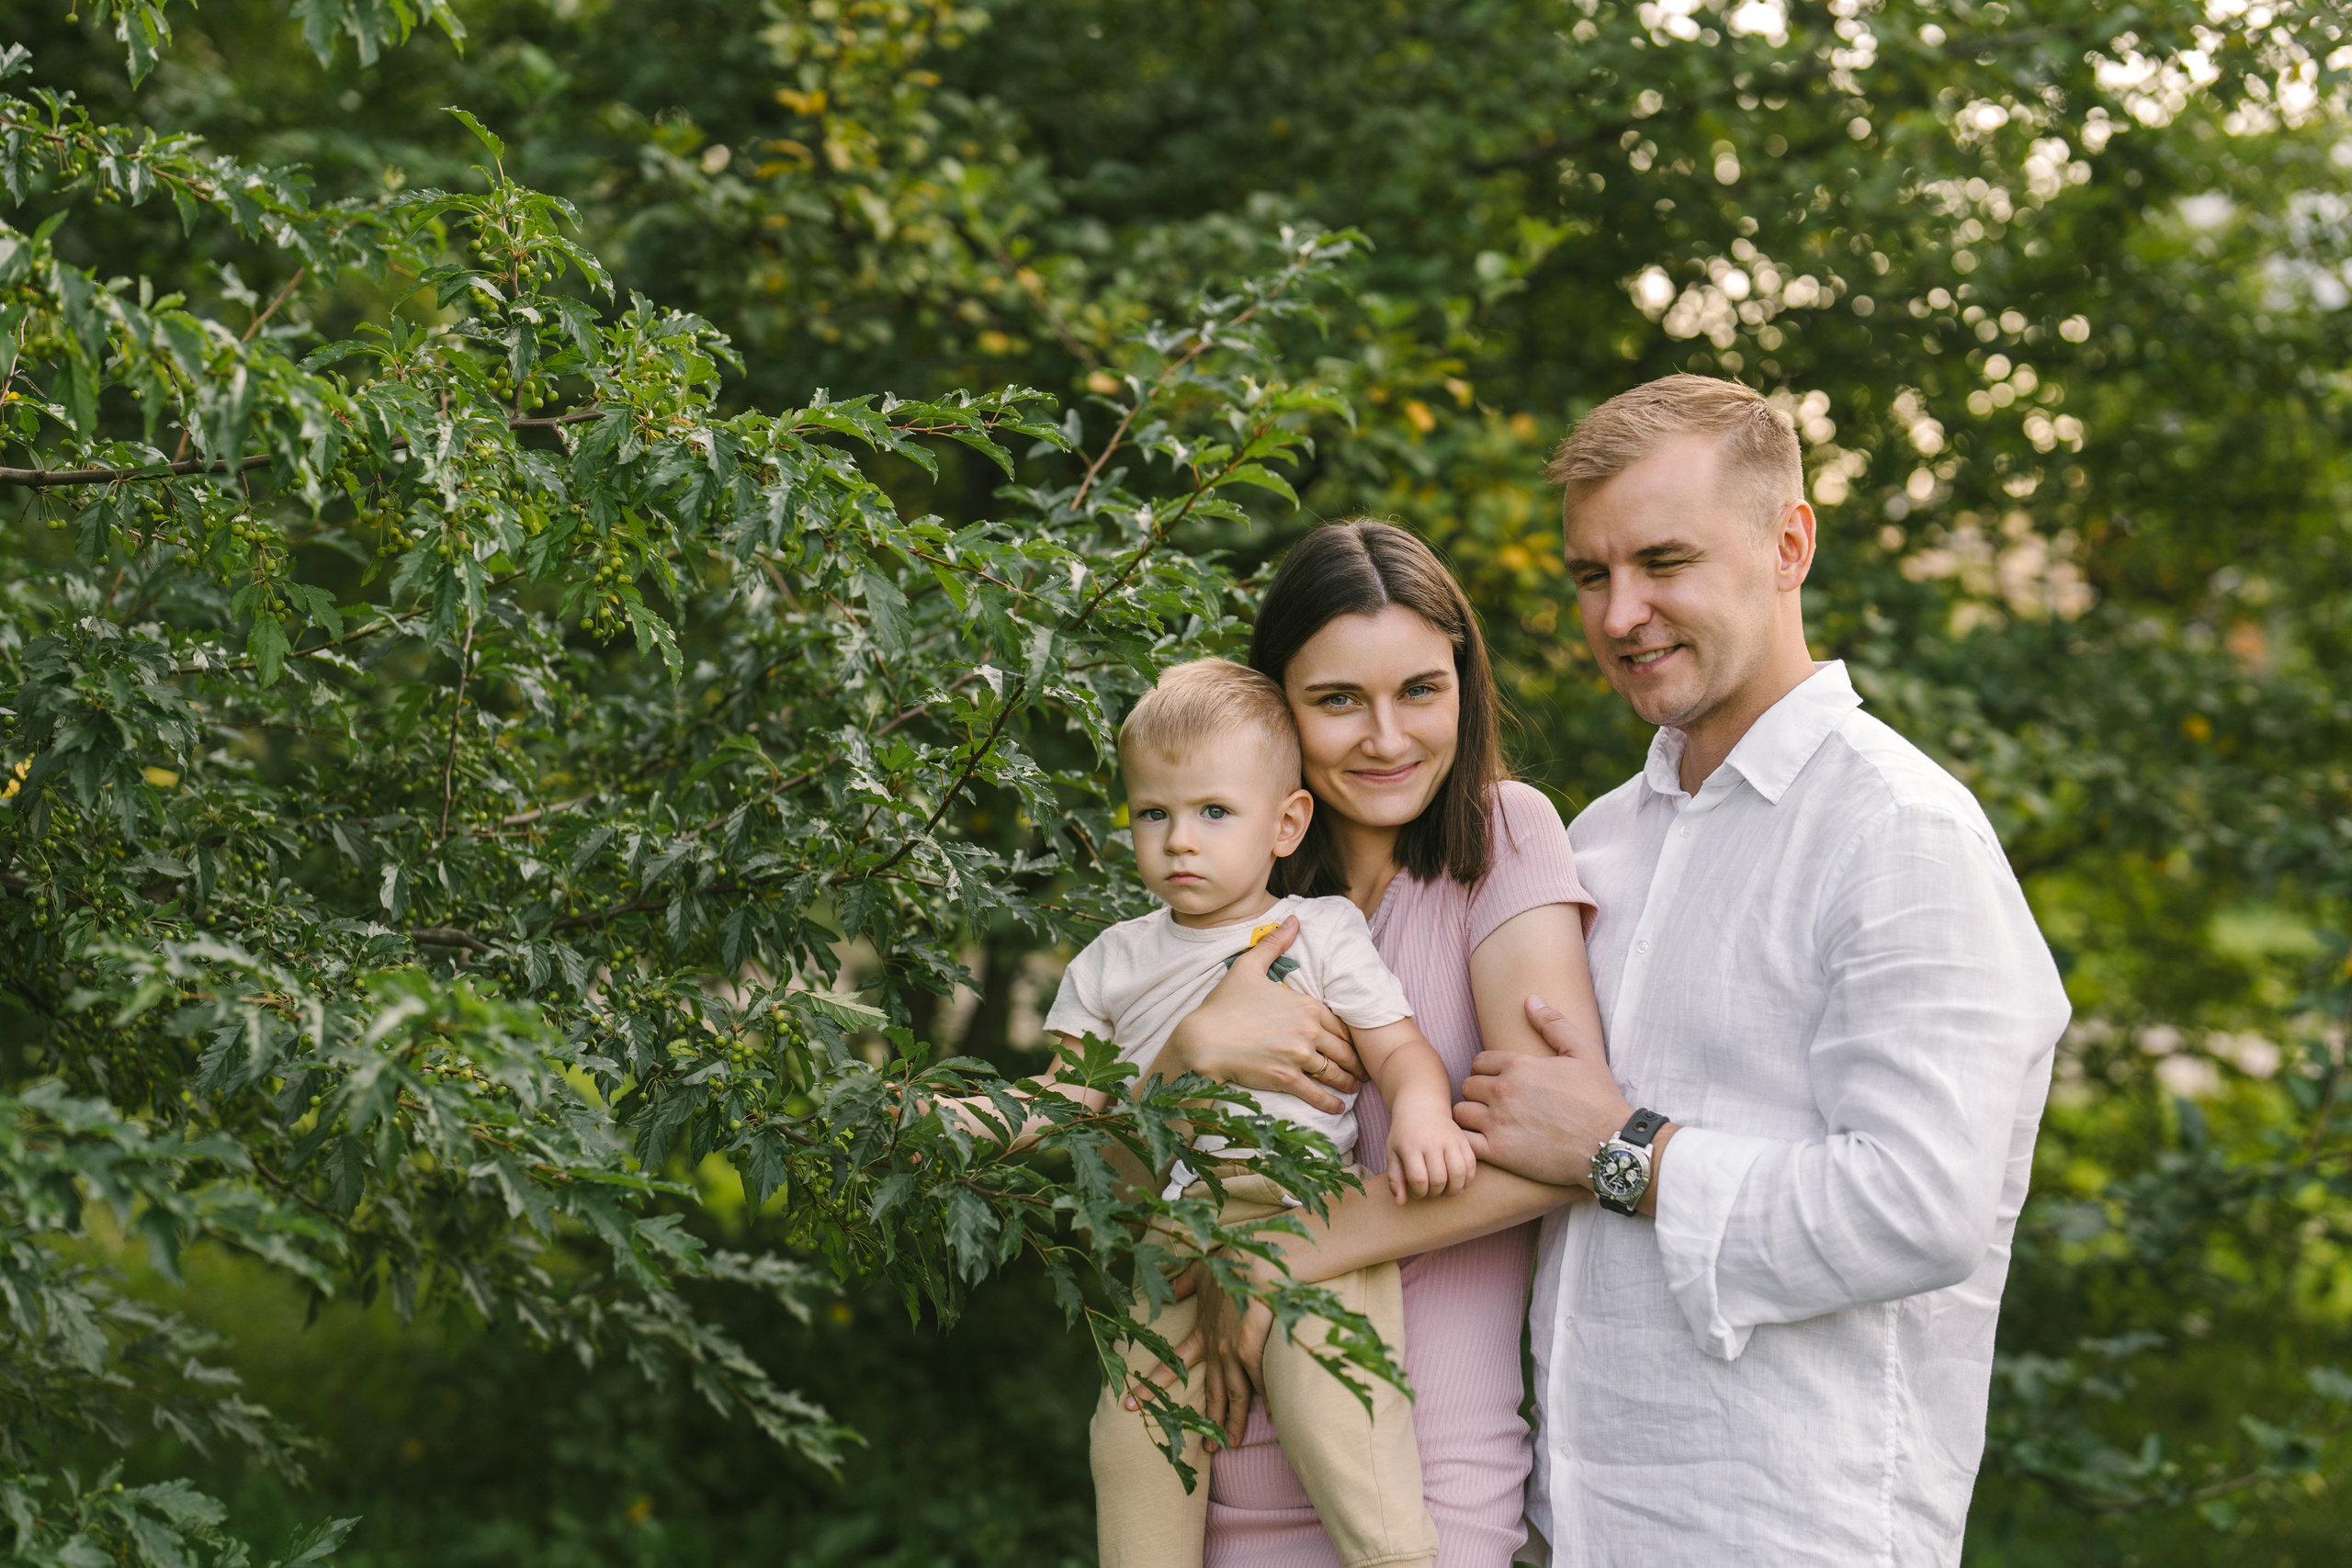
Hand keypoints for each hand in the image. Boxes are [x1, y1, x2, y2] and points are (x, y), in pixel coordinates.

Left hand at [1124, 1261, 1272, 1448]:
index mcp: (1202, 1334)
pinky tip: (1274, 1421)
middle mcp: (1215, 1349)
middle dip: (1204, 1422)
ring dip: (1232, 1423)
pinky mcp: (1250, 1349)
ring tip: (1230, 1446)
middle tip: (1204, 1449)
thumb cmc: (1229, 1264)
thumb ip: (1182, 1283)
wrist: (1248, 1260)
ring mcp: (1232, 1351)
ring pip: (1235, 1396)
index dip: (1153, 1386)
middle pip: (1211, 1393)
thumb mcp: (1199, 1272)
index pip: (1172, 1365)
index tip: (1131, 1402)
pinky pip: (1259, 1384)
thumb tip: (1167, 1288)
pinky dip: (1268, 1403)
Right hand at [1158, 916, 1363, 1112]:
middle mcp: (1308, 1030)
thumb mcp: (1248, 967)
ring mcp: (1299, 1056)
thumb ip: (1274, 944)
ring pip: (1335, 1072)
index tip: (1356, 1045)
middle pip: (1343, 1050)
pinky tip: (1338, 1108)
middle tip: (1362, 1071)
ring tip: (1353, 1088)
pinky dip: (1331, 1103)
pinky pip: (1318, 1094)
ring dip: (1348, 1082)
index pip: (1340, 1024)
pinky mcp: (1286, 1079)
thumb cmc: (1223, 1004)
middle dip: (1355, 1062)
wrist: (1202, 1040)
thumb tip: (1292, 919)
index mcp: (1305, 1005)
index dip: (1350, 1037)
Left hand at [1385, 1100, 1478, 1202]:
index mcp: (1411, 1146)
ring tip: (1446, 1191)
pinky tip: (1459, 1184)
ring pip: (1459, 1173)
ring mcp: (1450, 1140)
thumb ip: (1395, 1179)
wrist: (1422, 1106)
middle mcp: (1432, 1142)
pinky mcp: (1463, 1140)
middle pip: (1439, 1179)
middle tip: (1431, 1191)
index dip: (1419, 1193)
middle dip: (1435, 1192)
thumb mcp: (1393, 1153)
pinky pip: (1471, 1165)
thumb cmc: (1404, 1134)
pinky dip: (1468, 1180)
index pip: (1419, 1179)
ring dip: (1454, 1189)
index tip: (1417, 1191)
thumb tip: (1400, 1203)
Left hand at [1454, 993, 1635, 1188]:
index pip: (1479, 1062)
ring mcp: (1498, 1122)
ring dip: (1471, 1117)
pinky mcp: (1498, 1152)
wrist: (1610, 1144)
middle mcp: (1503, 1090)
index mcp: (1519, 1065)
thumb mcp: (1583, 1052)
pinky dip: (1468, 1143)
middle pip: (1468, 1085)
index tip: (1501, 1083)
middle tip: (1495, 1105)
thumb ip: (1553, 1023)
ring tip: (1488, 1125)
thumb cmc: (1599, 1099)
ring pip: (1460, 1112)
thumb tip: (1530, 1000)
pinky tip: (1485, 1144)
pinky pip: (1464, 1142)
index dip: (1488, 1071)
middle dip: (1479, 1093)